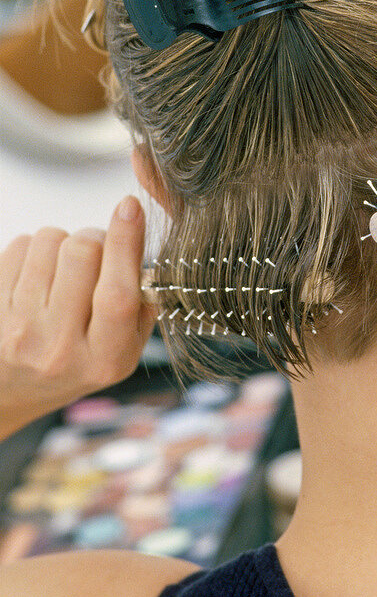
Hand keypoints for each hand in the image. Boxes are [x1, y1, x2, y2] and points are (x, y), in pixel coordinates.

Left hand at [0, 197, 155, 439]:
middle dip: (97, 238)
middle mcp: (58, 348)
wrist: (14, 390)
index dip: (126, 244)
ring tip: (64, 271)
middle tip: (99, 252)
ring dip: (64, 244)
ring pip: (50, 240)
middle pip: (82, 253)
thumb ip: (141, 303)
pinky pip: (20, 245)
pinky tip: (40, 275)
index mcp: (103, 359)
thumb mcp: (123, 350)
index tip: (130, 207)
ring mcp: (18, 329)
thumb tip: (138, 238)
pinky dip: (36, 249)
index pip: (117, 294)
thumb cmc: (78, 362)